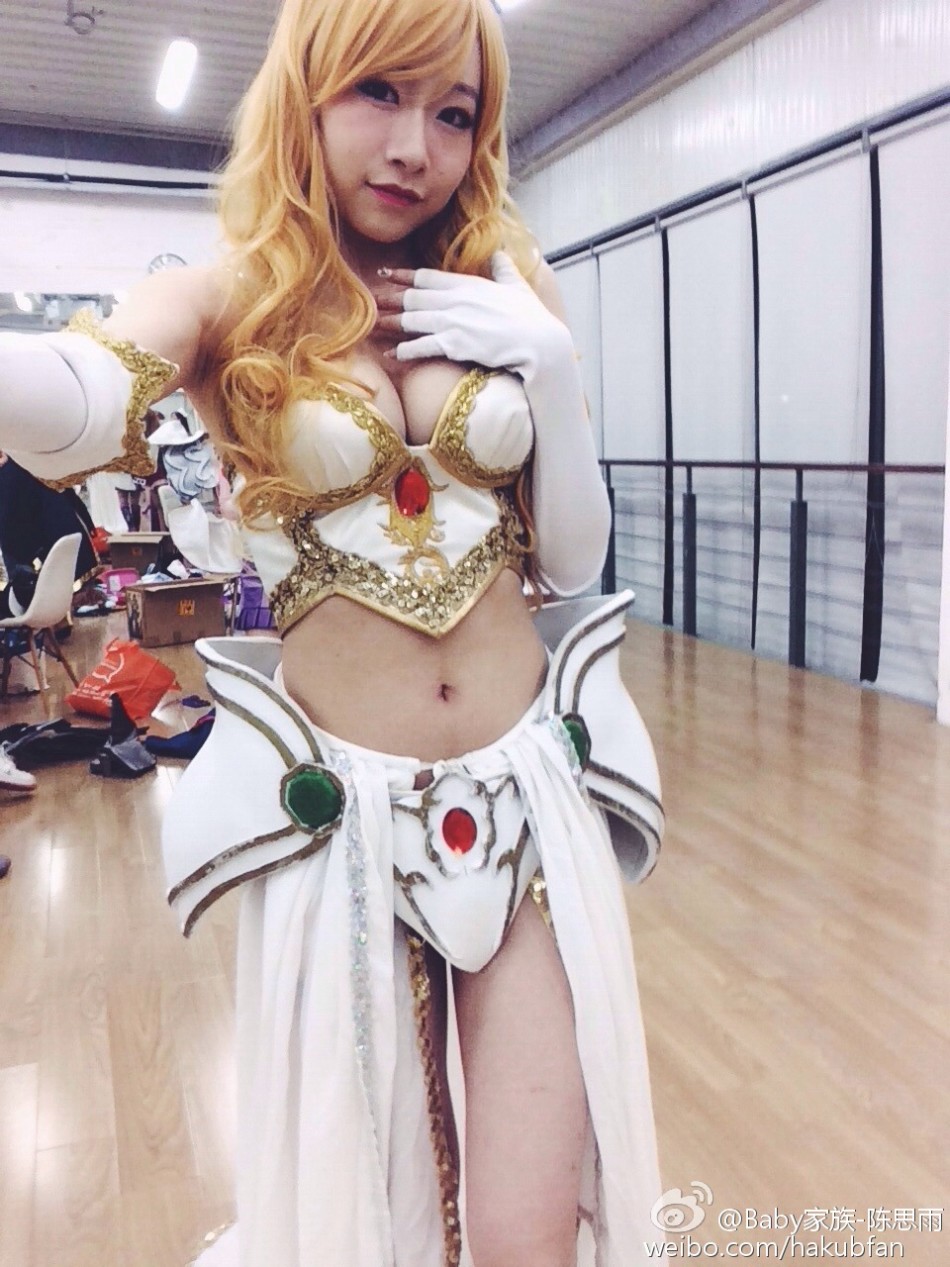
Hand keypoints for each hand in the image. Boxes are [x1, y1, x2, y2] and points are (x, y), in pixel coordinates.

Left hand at [374, 252, 570, 376]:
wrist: (539, 344)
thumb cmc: (531, 317)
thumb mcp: (517, 286)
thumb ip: (503, 269)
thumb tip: (500, 253)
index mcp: (468, 284)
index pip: (427, 277)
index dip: (403, 276)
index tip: (385, 274)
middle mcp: (456, 301)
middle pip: (413, 298)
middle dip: (389, 299)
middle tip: (370, 300)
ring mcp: (453, 323)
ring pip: (412, 320)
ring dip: (391, 323)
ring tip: (374, 325)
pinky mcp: (454, 345)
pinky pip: (421, 346)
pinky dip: (404, 350)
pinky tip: (392, 353)